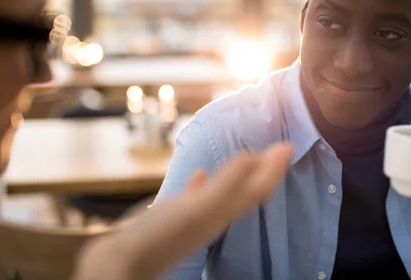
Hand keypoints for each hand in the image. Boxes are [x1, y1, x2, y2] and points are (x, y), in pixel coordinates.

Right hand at [73, 142, 292, 279]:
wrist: (120, 264)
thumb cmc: (161, 237)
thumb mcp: (199, 207)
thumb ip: (227, 184)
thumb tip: (254, 157)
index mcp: (223, 211)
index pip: (258, 188)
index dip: (275, 169)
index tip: (289, 145)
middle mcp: (213, 214)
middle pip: (247, 189)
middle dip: (264, 169)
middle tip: (278, 147)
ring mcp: (192, 216)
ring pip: (223, 191)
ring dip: (238, 174)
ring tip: (247, 156)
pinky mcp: (171, 217)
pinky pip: (193, 197)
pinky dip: (202, 184)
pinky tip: (200, 173)